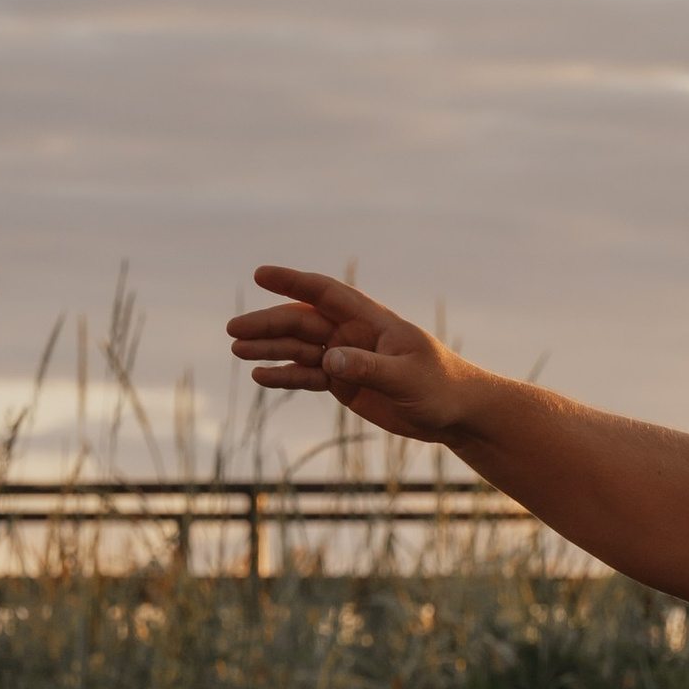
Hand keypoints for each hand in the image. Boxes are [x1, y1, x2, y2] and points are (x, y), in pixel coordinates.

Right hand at [226, 266, 478, 444]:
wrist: (454, 413)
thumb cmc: (439, 387)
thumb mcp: (405, 378)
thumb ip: (367, 368)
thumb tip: (327, 359)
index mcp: (370, 320)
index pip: (325, 294)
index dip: (293, 282)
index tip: (261, 274)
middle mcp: (353, 334)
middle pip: (302, 322)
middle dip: (268, 325)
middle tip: (234, 330)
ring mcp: (346, 358)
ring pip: (300, 349)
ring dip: (269, 348)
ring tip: (237, 349)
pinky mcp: (344, 383)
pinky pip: (308, 375)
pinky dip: (285, 375)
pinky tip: (260, 376)